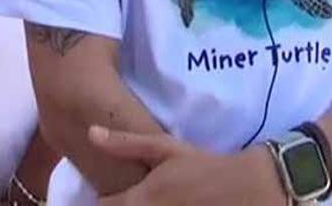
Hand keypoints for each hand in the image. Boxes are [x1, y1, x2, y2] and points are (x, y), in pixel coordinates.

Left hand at [90, 126, 286, 205]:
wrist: (241, 189)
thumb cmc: (200, 165)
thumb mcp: (164, 147)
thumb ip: (126, 143)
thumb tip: (90, 133)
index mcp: (137, 200)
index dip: (100, 200)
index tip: (98, 194)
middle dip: (119, 204)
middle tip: (130, 193)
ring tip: (154, 197)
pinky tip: (166, 203)